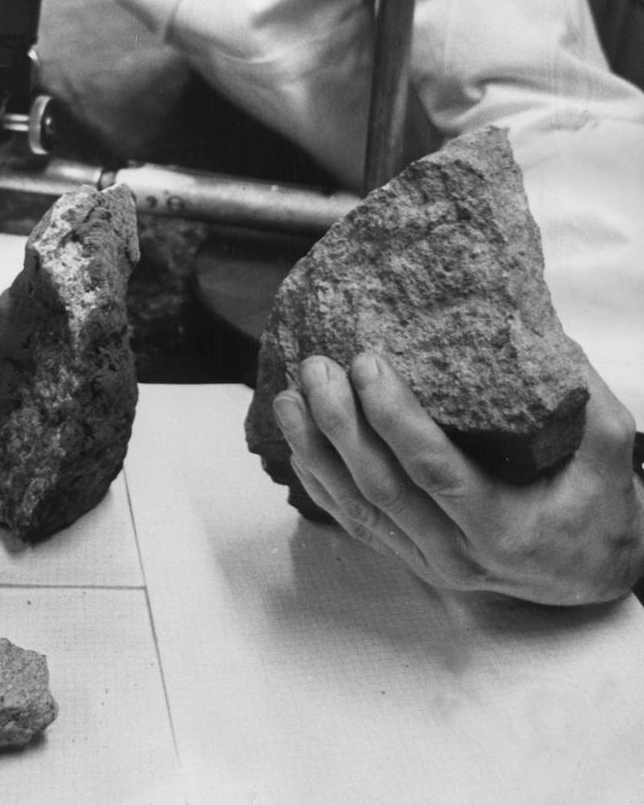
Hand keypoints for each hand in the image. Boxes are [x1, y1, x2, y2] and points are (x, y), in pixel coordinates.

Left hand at [273, 354, 643, 606]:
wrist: (593, 572)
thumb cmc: (599, 503)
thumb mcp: (606, 445)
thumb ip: (578, 390)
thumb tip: (528, 323)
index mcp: (505, 528)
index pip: (434, 472)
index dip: (394, 418)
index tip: (367, 364)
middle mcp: (459, 553)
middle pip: (382, 487)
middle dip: (340, 424)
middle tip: (317, 368)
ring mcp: (428, 561)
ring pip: (357, 507)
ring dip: (316, 450)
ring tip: (290, 396)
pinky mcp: (410, 556)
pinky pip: (354, 522)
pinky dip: (319, 481)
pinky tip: (297, 441)